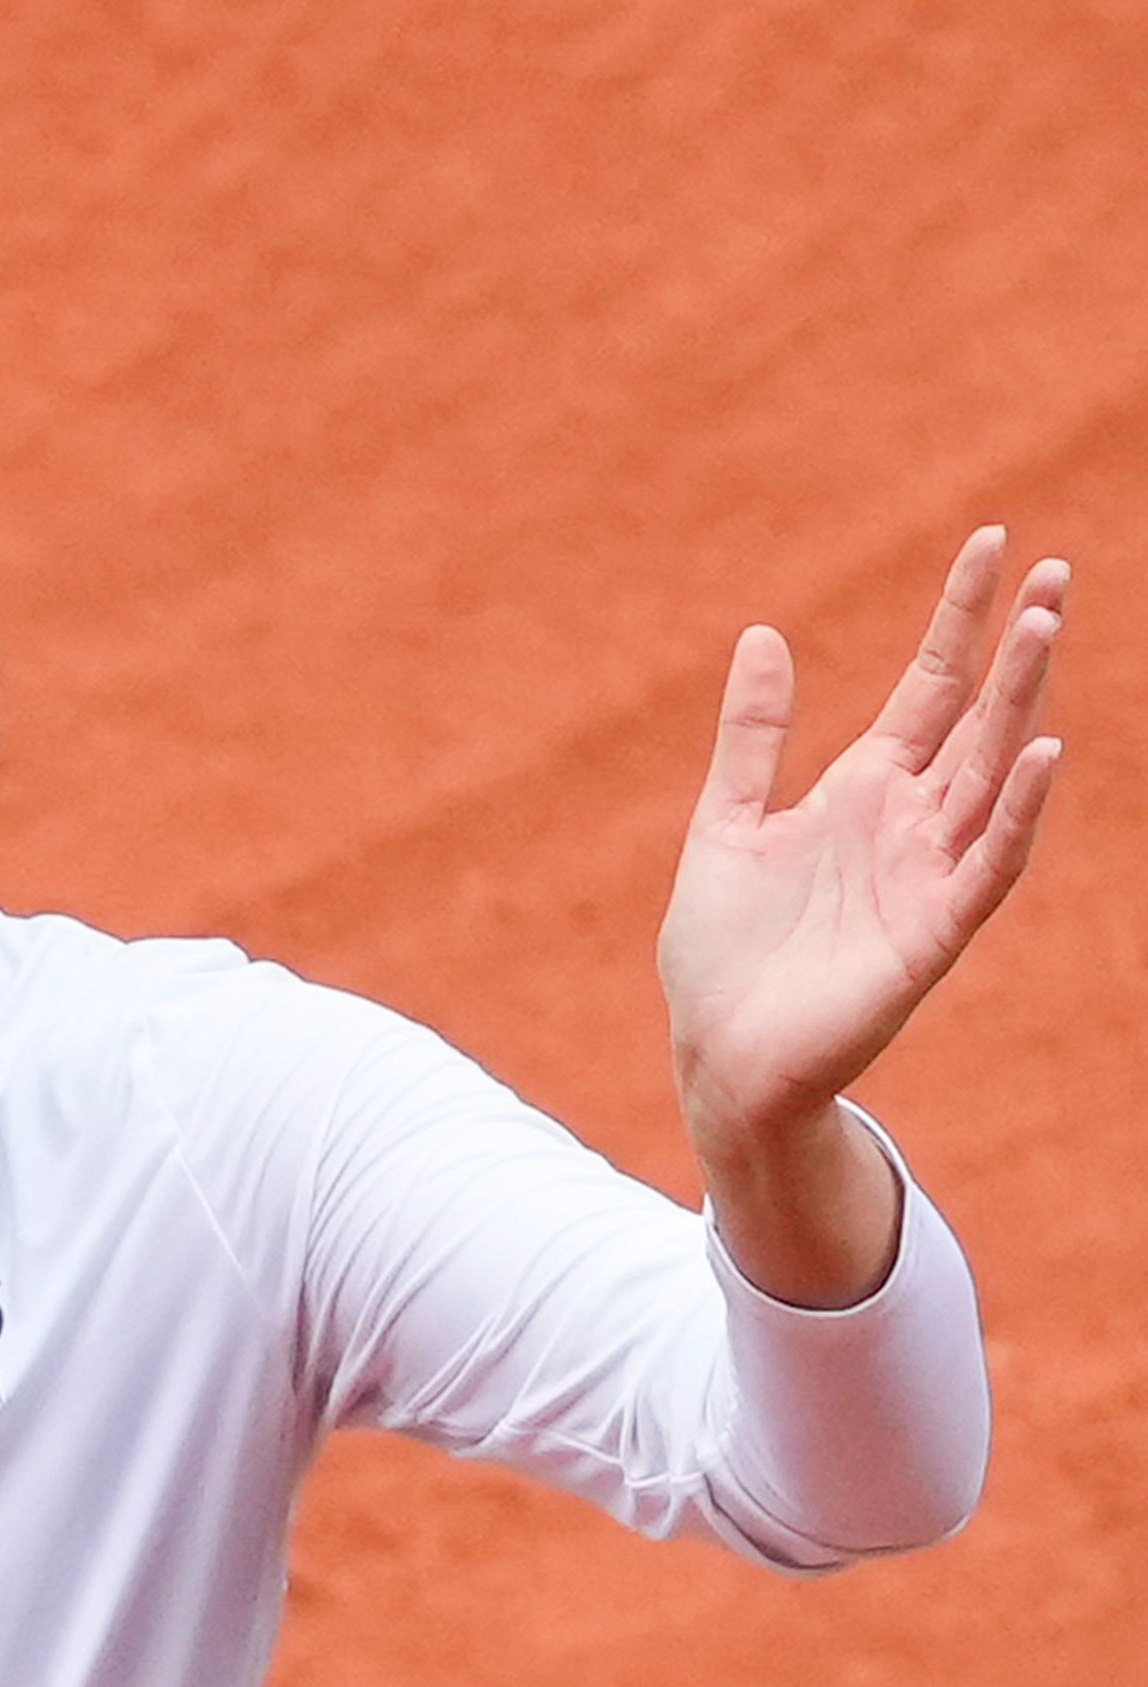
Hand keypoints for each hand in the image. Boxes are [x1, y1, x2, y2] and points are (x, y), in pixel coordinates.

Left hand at [661, 528, 1065, 1147]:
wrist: (719, 1054)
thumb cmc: (724, 953)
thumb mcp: (726, 823)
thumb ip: (750, 737)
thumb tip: (763, 633)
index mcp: (861, 792)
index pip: (930, 688)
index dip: (959, 619)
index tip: (991, 543)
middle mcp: (908, 824)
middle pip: (977, 717)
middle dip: (1015, 647)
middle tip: (1056, 569)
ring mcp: (927, 874)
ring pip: (991, 774)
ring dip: (1022, 705)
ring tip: (1046, 627)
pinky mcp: (933, 933)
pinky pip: (986, 864)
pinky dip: (1012, 812)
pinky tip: (1036, 754)